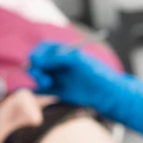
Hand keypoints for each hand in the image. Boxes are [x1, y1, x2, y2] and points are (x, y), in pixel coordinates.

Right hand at [28, 41, 142, 137]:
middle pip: (36, 62)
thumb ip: (58, 58)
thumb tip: (37, 59)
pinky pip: (40, 90)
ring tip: (48, 84)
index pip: (42, 49)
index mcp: (63, 51)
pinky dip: (37, 90)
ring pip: (37, 76)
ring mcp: (56, 77)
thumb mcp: (78, 61)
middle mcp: (57, 63)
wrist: (107, 94)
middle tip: (43, 77)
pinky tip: (44, 91)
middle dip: (35, 68)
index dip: (37, 54)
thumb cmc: (96, 73)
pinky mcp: (57, 91)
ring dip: (37, 79)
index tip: (37, 61)